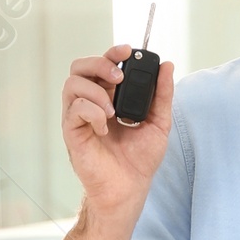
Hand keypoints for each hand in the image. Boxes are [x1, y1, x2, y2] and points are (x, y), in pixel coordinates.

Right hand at [62, 45, 174, 228]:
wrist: (129, 189)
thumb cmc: (140, 160)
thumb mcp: (159, 123)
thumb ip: (162, 95)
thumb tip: (167, 66)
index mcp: (109, 96)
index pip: (103, 65)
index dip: (112, 52)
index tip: (128, 50)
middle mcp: (91, 102)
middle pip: (81, 67)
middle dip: (99, 64)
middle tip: (119, 76)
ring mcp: (79, 117)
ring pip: (73, 84)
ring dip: (96, 90)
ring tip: (113, 111)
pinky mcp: (72, 132)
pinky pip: (75, 109)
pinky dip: (92, 112)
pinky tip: (105, 128)